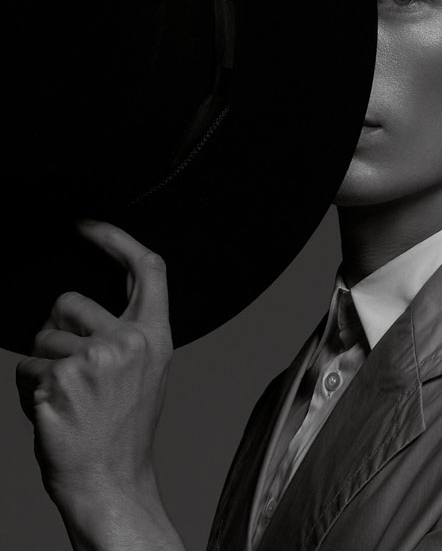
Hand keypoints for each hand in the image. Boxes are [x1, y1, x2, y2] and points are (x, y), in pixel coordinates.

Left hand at [15, 221, 172, 507]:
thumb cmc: (123, 428)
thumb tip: (86, 304)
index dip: (116, 237)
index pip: (146, 268)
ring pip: (41, 337)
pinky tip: (52, 412)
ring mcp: (95, 359)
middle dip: (56, 330)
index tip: (88, 224)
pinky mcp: (61, 378)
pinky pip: (25, 368)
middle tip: (72, 372)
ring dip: (42, 365)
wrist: (109, 480)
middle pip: (70, 301)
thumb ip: (130, 330)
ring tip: (66, 398)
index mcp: (155, 337)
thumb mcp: (146, 371)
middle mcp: (129, 342)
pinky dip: (28, 390)